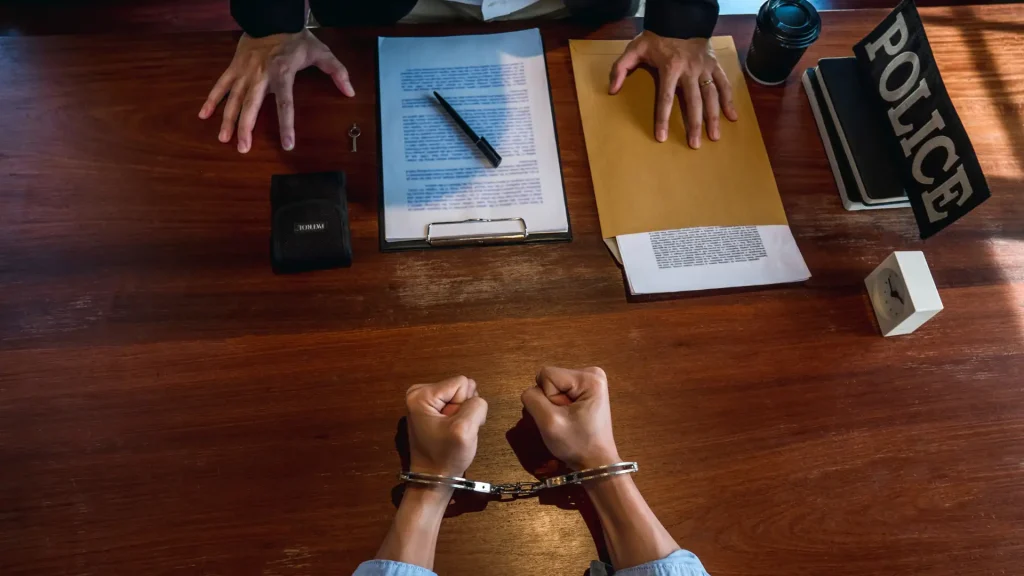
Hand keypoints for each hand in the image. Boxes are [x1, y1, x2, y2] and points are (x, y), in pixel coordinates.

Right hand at [198, 30, 354, 153]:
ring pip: (233, 98)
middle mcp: (261, 75)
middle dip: (246, 127)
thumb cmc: (296, 38)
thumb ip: (337, 72)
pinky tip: (204, 115)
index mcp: (282, 73)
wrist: (271, 16)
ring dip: (228, 120)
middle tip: (243, 148)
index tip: (287, 144)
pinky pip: (221, 85)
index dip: (286, 125)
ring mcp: (244, 71)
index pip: (285, 103)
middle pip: (251, 105)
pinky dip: (211, 99)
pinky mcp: (234, 67)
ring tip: (224, 139)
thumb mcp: (321, 52)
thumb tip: (350, 91)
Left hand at [405, 376, 487, 477]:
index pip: (461, 383)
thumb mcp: (465, 430)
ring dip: (462, 414)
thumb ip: (476, 406)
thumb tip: (475, 398)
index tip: (455, 425)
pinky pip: (455, 403)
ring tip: (453, 432)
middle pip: (459, 388)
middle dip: (463, 408)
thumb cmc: (446, 456)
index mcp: (421, 394)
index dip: (465, 405)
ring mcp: (423, 400)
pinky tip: (451, 431)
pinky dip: (458, 417)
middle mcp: (419, 392)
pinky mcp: (429, 409)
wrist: (433, 478)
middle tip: (455, 429)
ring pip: (459, 396)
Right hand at [520, 366, 619, 470]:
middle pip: (550, 379)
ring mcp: (591, 381)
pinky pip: (560, 391)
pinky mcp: (587, 390)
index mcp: (589, 377)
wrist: (596, 462)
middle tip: (565, 420)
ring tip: (569, 420)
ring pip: (553, 385)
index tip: (562, 416)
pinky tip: (571, 418)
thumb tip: (530, 391)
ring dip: (554, 405)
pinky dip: (560, 406)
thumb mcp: (549, 422)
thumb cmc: (576, 444)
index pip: (546, 375)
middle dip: (550, 401)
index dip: (547, 398)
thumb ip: (532, 399)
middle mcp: (592, 373)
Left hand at [609, 31, 738, 148]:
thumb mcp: (634, 48)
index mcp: (670, 68)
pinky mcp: (715, 65)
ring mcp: (704, 68)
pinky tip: (732, 117)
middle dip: (694, 124)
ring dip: (713, 117)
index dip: (663, 119)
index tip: (662, 137)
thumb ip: (621, 68)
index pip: (666, 98)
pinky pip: (724, 84)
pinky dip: (729, 100)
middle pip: (693, 102)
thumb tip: (612, 90)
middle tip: (694, 144)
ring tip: (714, 137)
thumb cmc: (656, 37)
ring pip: (712, 96)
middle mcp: (690, 70)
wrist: (681, 19)